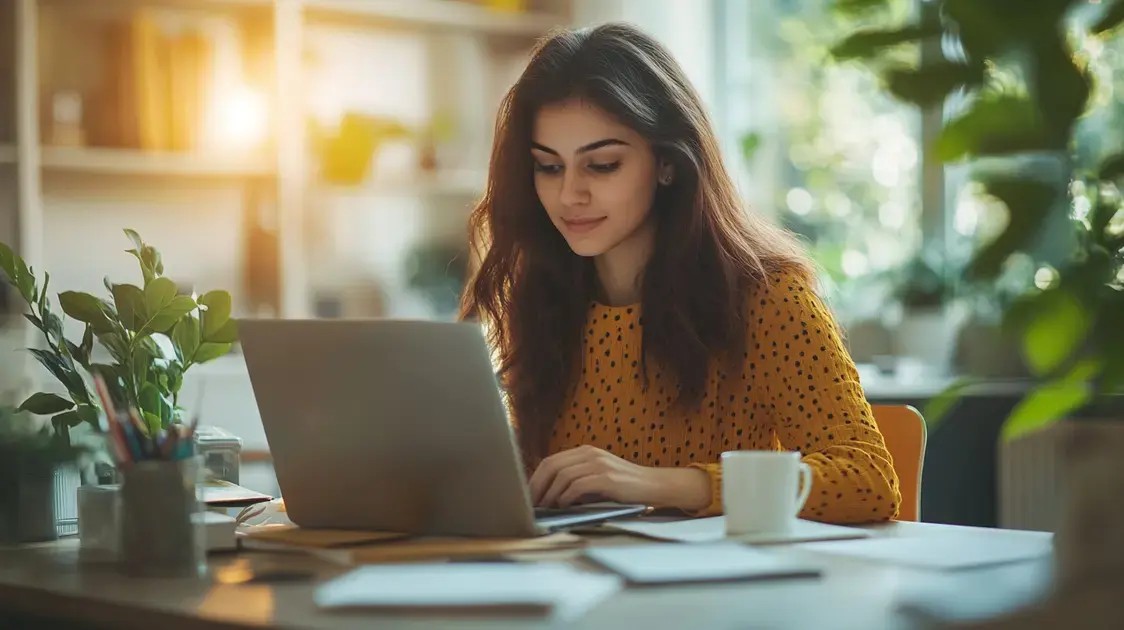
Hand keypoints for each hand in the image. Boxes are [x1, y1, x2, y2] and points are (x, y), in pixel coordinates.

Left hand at [528, 445, 710, 510]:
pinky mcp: (607, 479)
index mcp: (585, 452)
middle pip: (552, 466)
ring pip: (562, 476)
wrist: (654, 486)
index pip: (551, 461)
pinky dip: (566, 496)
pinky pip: (578, 486)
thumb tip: (547, 497)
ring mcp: (599, 465)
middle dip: (537, 486)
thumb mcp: (597, 478)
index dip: (535, 478)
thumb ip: (576, 481)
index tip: (528, 495)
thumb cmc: (623, 487)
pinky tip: (563, 506)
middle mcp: (590, 454)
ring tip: (545, 508)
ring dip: (550, 494)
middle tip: (531, 504)